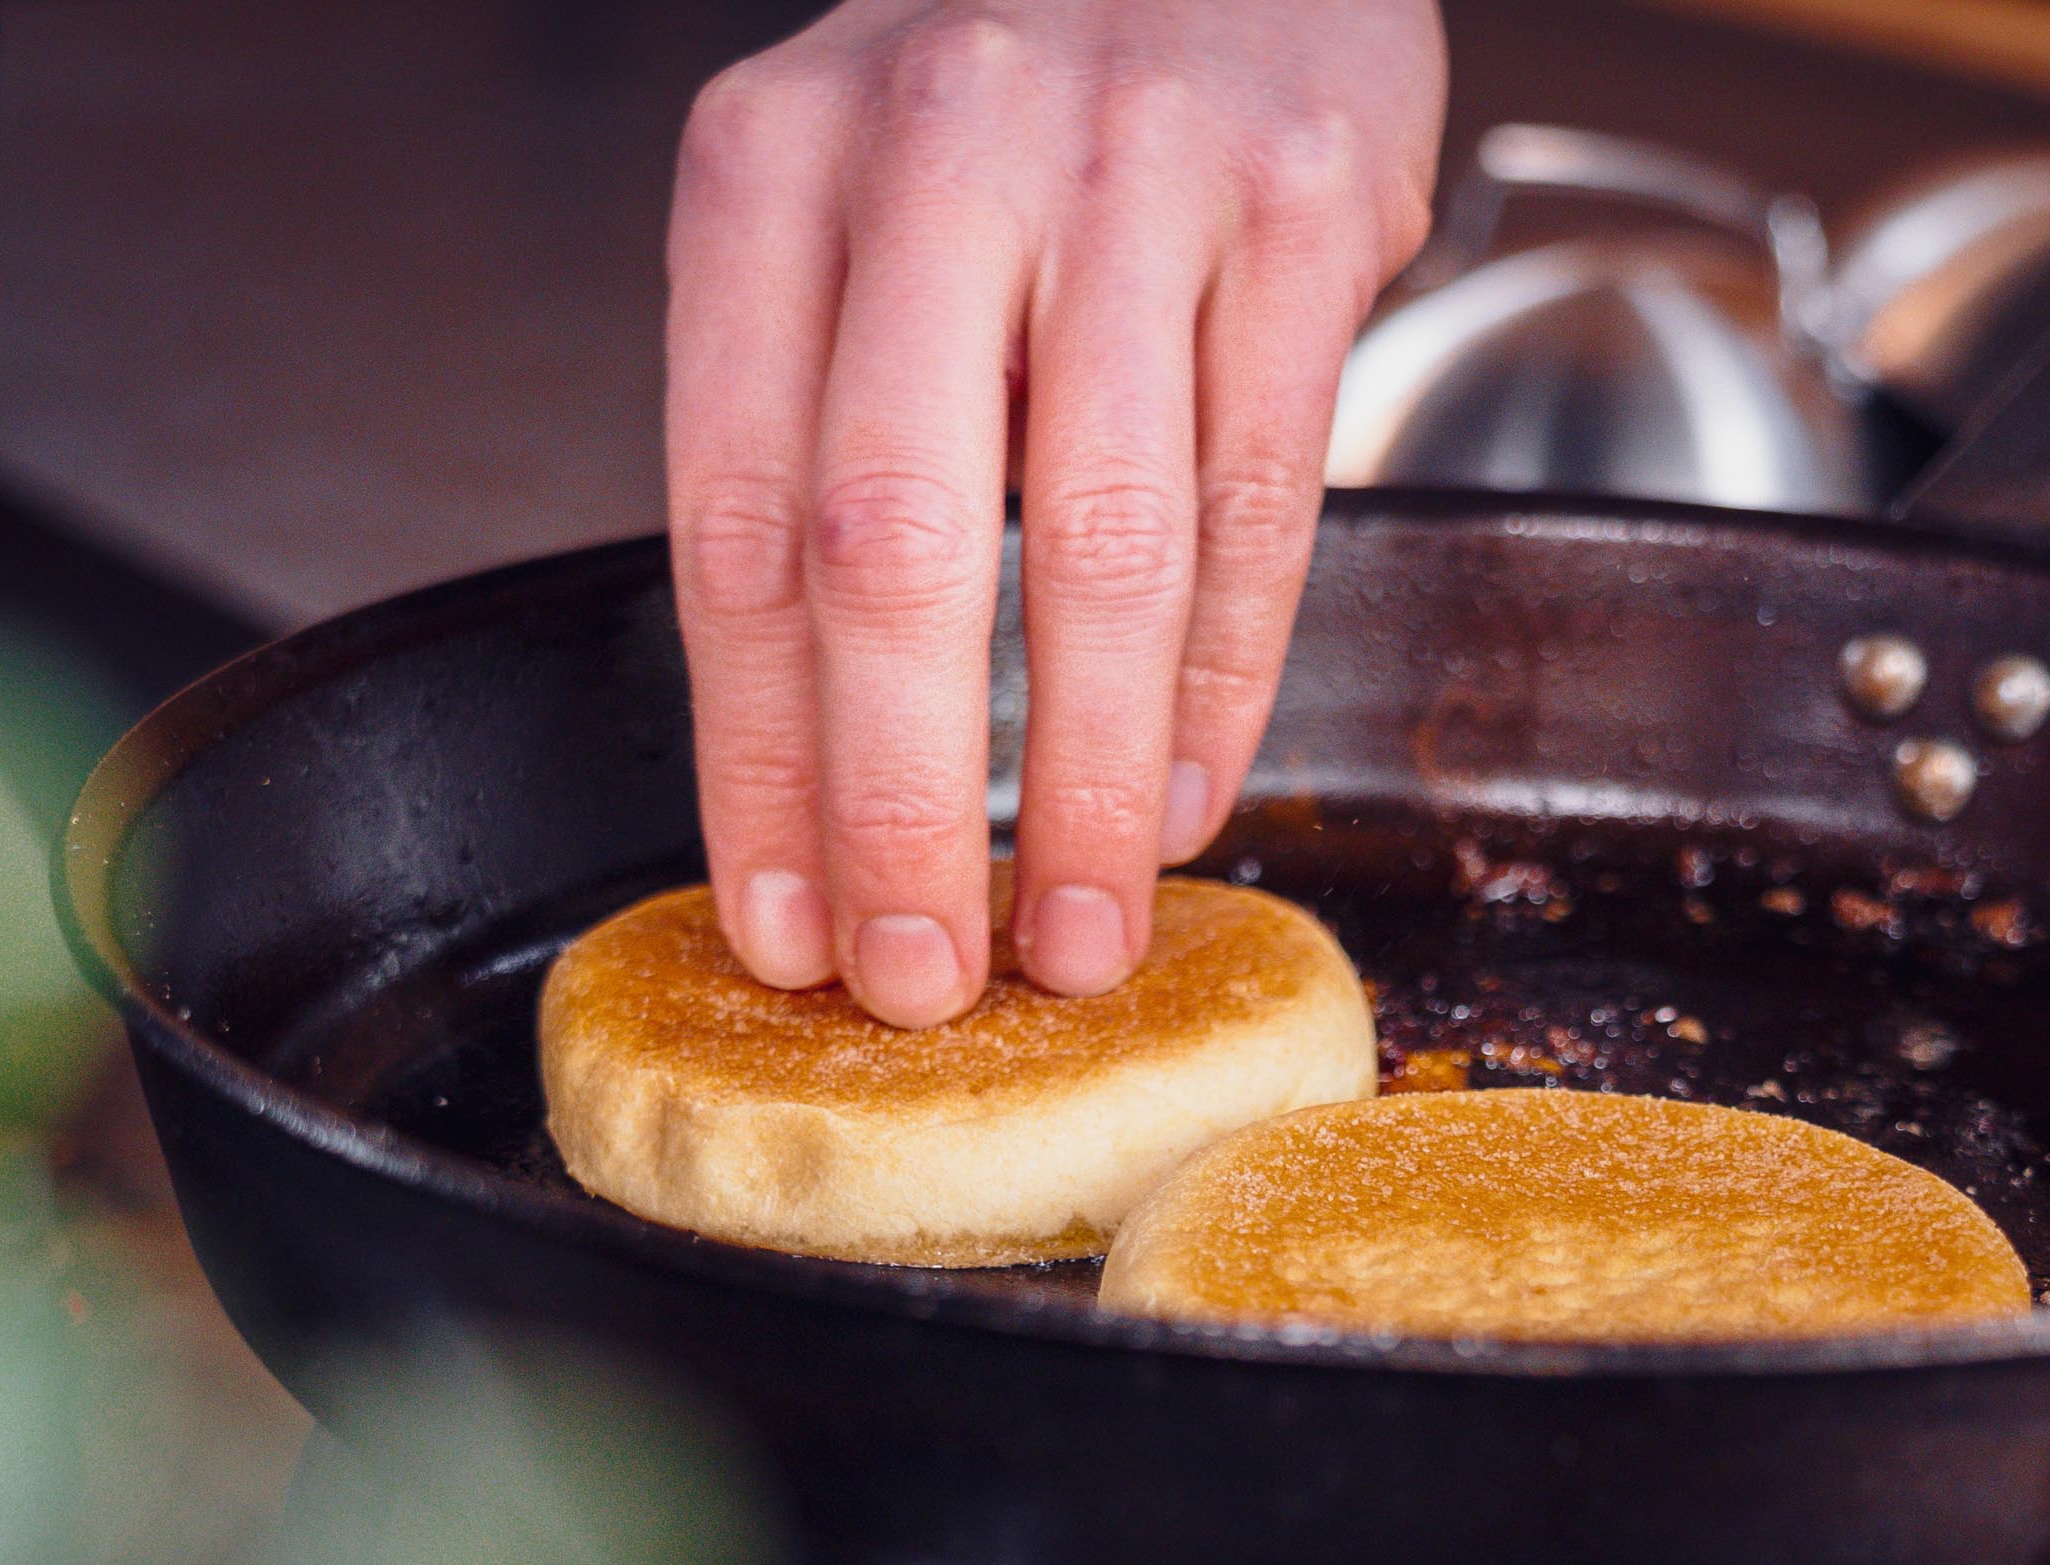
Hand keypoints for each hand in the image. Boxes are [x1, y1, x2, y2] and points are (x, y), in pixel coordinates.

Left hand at [666, 0, 1444, 1022]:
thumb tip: (820, 759)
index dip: (758, 756)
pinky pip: (1266, 500)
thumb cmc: (1014, 104)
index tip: (781, 918)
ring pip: (1107, 544)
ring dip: (1082, 779)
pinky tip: (1182, 791)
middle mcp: (941, 149)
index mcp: (773, 169)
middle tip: (920, 976)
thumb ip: (823, 432)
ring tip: (1074, 928)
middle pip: (897, 549)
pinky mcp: (1311, 204)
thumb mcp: (856, 212)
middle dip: (901, 804)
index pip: (738, 521)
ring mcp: (1138, 168)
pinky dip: (1225, 681)